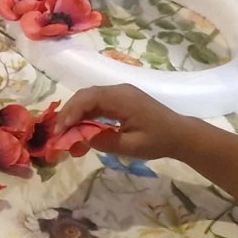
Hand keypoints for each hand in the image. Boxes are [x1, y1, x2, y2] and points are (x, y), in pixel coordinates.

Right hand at [55, 82, 188, 163]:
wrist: (180, 134)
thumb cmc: (159, 140)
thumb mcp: (133, 147)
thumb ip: (107, 142)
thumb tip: (84, 139)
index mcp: (122, 98)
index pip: (89, 99)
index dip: (71, 112)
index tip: (60, 130)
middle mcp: (119, 91)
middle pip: (86, 95)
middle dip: (69, 112)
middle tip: (57, 133)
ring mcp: (120, 93)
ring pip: (90, 98)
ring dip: (75, 113)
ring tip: (65, 132)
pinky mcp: (121, 100)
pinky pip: (98, 103)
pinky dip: (86, 114)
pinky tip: (80, 128)